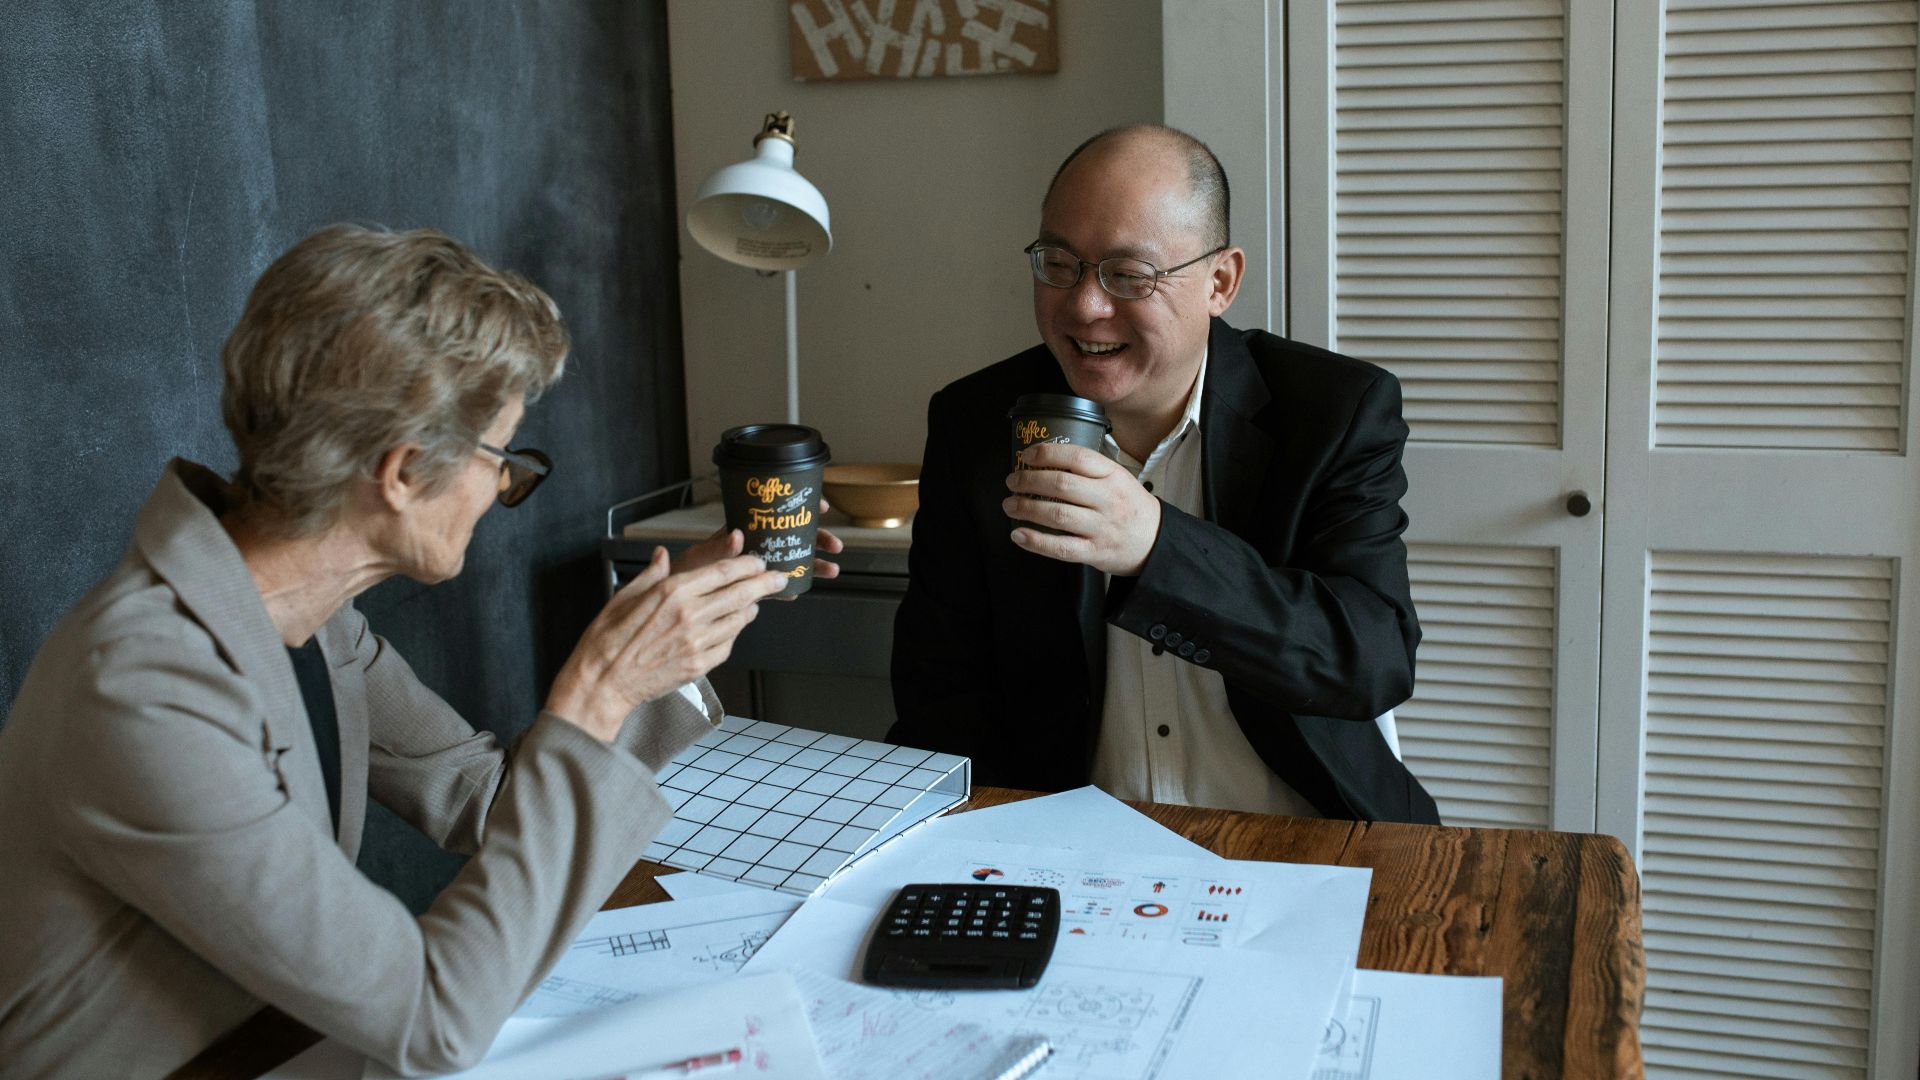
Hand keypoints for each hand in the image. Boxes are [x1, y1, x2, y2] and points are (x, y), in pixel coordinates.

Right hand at [546, 546, 787, 740]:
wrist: (602, 682)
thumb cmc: (607, 639)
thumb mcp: (624, 597)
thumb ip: (651, 574)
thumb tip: (662, 555)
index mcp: (671, 592)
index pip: (722, 572)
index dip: (746, 564)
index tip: (758, 561)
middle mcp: (689, 614)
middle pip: (740, 593)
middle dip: (764, 583)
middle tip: (778, 578)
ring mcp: (697, 642)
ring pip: (738, 620)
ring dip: (751, 608)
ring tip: (756, 602)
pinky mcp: (699, 665)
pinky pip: (728, 645)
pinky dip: (734, 633)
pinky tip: (734, 627)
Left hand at [675, 500, 845, 601]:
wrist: (673, 603)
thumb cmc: (682, 573)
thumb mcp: (699, 558)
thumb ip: (718, 548)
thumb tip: (737, 535)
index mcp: (742, 531)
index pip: (775, 513)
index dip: (799, 508)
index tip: (820, 507)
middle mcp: (753, 547)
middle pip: (792, 537)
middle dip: (817, 538)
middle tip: (834, 545)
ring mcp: (756, 567)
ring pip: (792, 560)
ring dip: (814, 563)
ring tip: (832, 568)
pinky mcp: (755, 589)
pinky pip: (780, 585)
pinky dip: (794, 585)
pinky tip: (803, 590)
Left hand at [1002, 442, 1160, 575]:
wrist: (1155, 542)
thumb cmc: (1130, 507)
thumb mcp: (1119, 479)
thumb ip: (1089, 470)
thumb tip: (1045, 460)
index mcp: (1113, 476)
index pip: (1078, 458)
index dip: (1048, 453)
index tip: (1028, 456)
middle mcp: (1108, 500)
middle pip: (1062, 485)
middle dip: (1029, 481)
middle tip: (1012, 481)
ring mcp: (1101, 527)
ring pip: (1058, 515)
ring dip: (1027, 508)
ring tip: (1010, 504)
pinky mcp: (1095, 552)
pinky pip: (1061, 547)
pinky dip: (1036, 541)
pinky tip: (1019, 534)